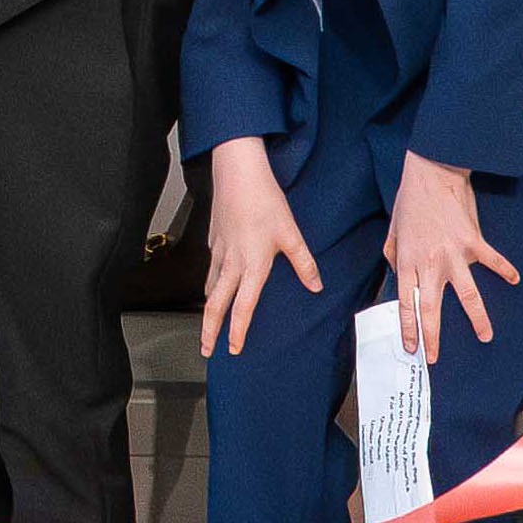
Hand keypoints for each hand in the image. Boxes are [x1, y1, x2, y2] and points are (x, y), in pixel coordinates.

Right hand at [193, 137, 323, 359]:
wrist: (238, 173)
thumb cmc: (264, 200)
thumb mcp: (291, 233)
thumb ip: (304, 263)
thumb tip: (316, 286)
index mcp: (252, 264)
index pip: (243, 306)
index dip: (238, 330)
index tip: (234, 348)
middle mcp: (232, 262)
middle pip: (215, 303)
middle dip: (209, 329)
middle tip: (206, 348)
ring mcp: (219, 251)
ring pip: (210, 286)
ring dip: (209, 308)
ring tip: (209, 324)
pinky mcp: (214, 239)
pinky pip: (211, 267)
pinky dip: (210, 282)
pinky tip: (214, 282)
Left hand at [387, 153, 517, 360]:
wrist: (432, 173)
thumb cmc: (410, 200)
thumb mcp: (393, 230)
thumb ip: (393, 256)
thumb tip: (398, 274)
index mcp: (408, 262)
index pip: (406, 304)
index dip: (408, 328)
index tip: (411, 346)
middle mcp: (430, 264)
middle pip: (431, 308)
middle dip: (433, 336)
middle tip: (435, 356)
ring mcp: (454, 255)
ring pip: (467, 295)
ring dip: (477, 318)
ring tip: (485, 336)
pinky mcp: (473, 242)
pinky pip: (492, 261)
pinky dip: (505, 270)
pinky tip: (514, 280)